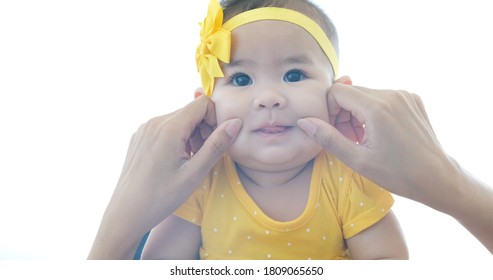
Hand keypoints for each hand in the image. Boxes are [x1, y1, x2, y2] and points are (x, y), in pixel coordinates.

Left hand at [88, 94, 241, 258]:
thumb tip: (235, 122)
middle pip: (190, 111)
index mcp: (168, 128)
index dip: (214, 120)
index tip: (213, 143)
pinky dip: (176, 139)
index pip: (202, 103)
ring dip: (190, 135)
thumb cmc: (160, 198)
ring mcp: (144, 129)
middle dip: (203, 129)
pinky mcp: (139, 137)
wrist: (126, 213)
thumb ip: (217, 145)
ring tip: (189, 161)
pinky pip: (165, 128)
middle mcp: (154, 122)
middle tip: (203, 156)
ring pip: (178, 120)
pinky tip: (174, 162)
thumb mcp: (194, 173)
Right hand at [297, 82, 448, 203]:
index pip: (337, 91)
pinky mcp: (412, 99)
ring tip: (362, 139)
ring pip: (365, 95)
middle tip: (347, 138)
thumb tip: (304, 121)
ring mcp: (404, 95)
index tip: (333, 131)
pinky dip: (373, 112)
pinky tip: (377, 134)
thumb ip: (327, 137)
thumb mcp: (357, 160)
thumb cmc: (398, 174)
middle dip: (342, 113)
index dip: (328, 110)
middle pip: (351, 92)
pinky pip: (382, 98)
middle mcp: (392, 94)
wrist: (437, 178)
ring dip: (357, 113)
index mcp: (377, 107)